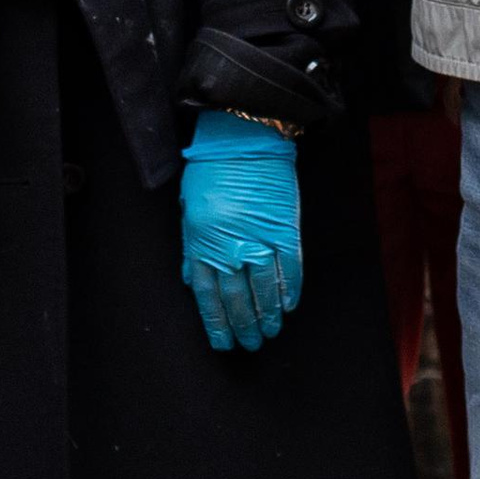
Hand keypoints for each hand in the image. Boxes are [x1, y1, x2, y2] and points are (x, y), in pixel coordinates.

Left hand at [179, 110, 302, 351]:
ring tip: (270, 331)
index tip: (224, 342)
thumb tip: (194, 281)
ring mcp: (260, 237)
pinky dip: (290, 289)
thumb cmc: (211, 168)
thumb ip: (192, 247)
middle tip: (250, 343)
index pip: (209, 295)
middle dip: (243, 325)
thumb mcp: (189, 207)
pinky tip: (288, 305)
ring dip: (267, 314)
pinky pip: (289, 267)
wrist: (244, 135)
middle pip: (237, 297)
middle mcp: (230, 245)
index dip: (217, 323)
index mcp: (202, 241)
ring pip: (264, 288)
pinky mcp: (285, 227)